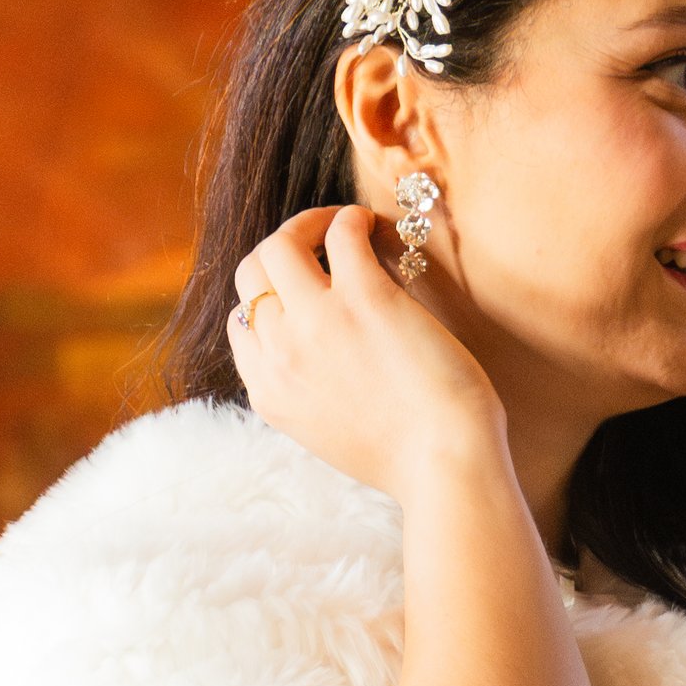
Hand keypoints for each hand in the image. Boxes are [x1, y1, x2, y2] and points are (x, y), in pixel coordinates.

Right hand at [229, 203, 502, 496]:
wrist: (443, 466)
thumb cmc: (406, 457)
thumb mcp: (328, 436)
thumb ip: (306, 395)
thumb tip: (317, 356)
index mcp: (269, 393)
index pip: (242, 323)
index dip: (269, 298)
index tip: (303, 291)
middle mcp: (280, 354)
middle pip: (251, 274)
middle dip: (280, 250)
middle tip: (317, 244)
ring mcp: (316, 322)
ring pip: (280, 245)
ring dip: (309, 224)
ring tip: (342, 226)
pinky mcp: (363, 298)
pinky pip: (339, 234)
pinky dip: (350, 219)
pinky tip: (370, 226)